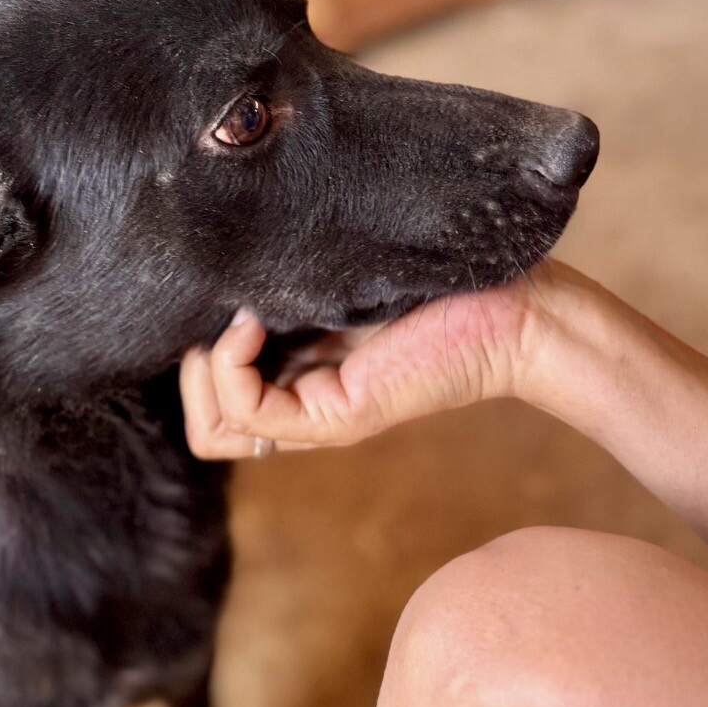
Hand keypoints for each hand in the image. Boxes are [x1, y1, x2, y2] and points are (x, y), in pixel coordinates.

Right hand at [180, 263, 555, 459]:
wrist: (517, 308)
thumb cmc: (437, 278)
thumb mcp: (336, 279)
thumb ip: (285, 290)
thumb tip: (220, 278)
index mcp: (302, 374)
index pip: (213, 400)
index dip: (198, 355)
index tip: (224, 297)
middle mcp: (303, 404)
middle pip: (204, 424)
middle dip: (190, 366)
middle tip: (227, 311)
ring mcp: (318, 418)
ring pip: (212, 429)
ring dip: (204, 368)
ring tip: (241, 317)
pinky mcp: (337, 418)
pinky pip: (245, 411)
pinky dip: (228, 364)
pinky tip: (253, 321)